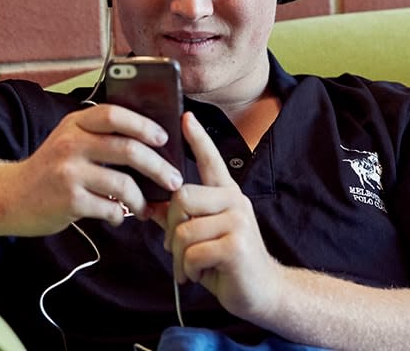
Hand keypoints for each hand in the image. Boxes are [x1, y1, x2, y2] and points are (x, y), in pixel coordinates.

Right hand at [7, 104, 183, 235]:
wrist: (12, 196)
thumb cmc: (50, 168)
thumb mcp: (70, 139)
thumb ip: (100, 135)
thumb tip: (150, 141)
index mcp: (76, 124)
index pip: (114, 114)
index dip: (143, 125)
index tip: (164, 138)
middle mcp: (71, 144)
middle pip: (128, 149)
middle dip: (158, 167)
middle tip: (174, 180)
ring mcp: (69, 173)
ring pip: (123, 184)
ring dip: (142, 199)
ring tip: (146, 207)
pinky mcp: (69, 201)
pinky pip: (109, 209)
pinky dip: (120, 215)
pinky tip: (118, 216)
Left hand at [152, 112, 280, 322]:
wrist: (262, 293)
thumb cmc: (226, 263)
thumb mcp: (200, 237)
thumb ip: (178, 219)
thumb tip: (147, 206)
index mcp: (226, 195)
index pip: (210, 160)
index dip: (198, 139)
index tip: (186, 117)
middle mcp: (234, 201)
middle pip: (182, 196)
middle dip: (170, 227)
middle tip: (176, 249)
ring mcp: (238, 221)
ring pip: (184, 229)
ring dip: (178, 256)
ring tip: (190, 268)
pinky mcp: (236, 244)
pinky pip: (193, 252)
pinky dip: (188, 270)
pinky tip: (199, 275)